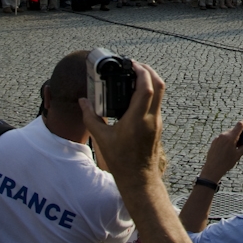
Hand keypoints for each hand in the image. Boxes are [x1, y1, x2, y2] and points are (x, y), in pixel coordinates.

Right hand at [79, 62, 166, 183]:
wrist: (138, 178)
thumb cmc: (120, 160)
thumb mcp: (101, 138)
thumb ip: (90, 118)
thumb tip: (82, 101)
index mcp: (138, 119)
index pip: (147, 89)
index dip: (142, 72)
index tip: (132, 64)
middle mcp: (151, 118)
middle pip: (159, 85)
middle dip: (149, 70)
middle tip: (134, 65)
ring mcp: (157, 121)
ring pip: (161, 93)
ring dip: (151, 80)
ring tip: (135, 75)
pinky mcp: (157, 125)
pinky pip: (157, 101)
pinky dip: (150, 91)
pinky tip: (137, 92)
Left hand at [199, 120, 242, 181]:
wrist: (212, 169)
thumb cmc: (226, 163)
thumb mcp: (238, 155)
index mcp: (230, 138)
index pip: (240, 125)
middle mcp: (223, 135)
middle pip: (234, 129)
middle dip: (239, 133)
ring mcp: (218, 138)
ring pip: (228, 133)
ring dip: (233, 137)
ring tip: (235, 146)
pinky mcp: (214, 141)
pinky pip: (223, 137)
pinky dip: (227, 140)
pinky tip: (228, 148)